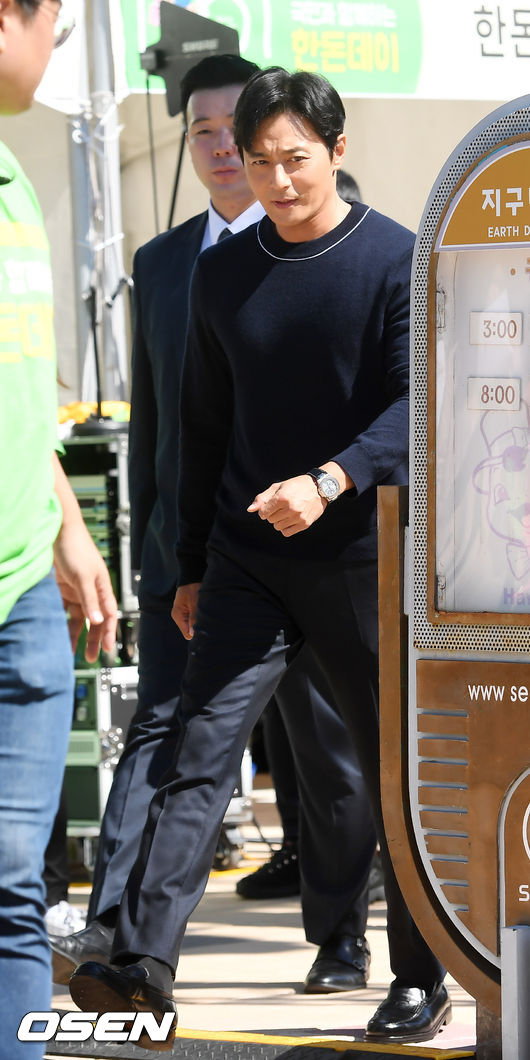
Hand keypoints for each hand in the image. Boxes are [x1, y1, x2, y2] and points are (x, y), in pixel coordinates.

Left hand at [53, 523, 117, 661]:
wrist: (57, 531)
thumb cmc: (75, 548)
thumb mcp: (83, 576)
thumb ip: (90, 599)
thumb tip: (98, 620)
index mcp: (102, 587)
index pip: (109, 614)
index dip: (108, 632)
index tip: (106, 649)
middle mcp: (92, 591)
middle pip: (95, 619)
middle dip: (93, 638)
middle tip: (90, 657)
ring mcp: (77, 590)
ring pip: (79, 618)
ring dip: (76, 633)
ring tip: (71, 651)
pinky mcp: (64, 589)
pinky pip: (64, 610)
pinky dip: (62, 622)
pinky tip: (58, 633)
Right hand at [172, 583, 200, 639]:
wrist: (192, 578)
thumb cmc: (193, 588)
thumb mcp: (194, 603)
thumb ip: (193, 618)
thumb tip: (193, 634)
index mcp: (178, 616)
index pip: (187, 634)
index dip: (196, 633)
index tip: (205, 628)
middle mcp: (179, 617)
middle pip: (191, 632)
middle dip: (199, 628)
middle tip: (207, 620)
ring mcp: (184, 615)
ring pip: (194, 626)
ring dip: (200, 622)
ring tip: (205, 613)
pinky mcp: (189, 612)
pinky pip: (195, 621)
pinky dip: (200, 618)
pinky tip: (204, 612)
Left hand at [247, 474, 325, 536]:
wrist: (319, 488)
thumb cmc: (296, 486)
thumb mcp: (278, 487)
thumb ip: (262, 498)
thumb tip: (250, 510)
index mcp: (282, 497)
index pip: (263, 512)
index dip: (264, 510)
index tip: (269, 507)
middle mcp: (291, 508)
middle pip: (270, 520)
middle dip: (272, 514)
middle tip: (281, 507)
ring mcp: (298, 517)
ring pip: (277, 526)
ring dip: (279, 521)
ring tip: (286, 513)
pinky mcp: (304, 524)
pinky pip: (286, 532)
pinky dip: (285, 528)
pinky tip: (290, 520)